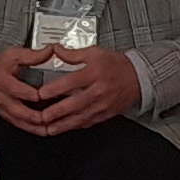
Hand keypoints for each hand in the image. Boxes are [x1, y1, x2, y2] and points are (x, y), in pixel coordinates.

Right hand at [0, 50, 69, 134]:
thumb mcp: (12, 56)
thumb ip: (32, 55)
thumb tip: (50, 51)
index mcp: (3, 82)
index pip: (20, 90)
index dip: (36, 94)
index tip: (51, 94)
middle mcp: (3, 99)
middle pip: (21, 112)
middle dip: (38, 116)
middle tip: (54, 116)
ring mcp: (5, 111)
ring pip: (21, 123)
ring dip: (37, 127)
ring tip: (52, 128)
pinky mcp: (8, 118)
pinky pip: (21, 126)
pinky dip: (33, 130)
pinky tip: (45, 131)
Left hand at [24, 46, 143, 135]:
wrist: (139, 78)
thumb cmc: (117, 65)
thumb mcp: (95, 53)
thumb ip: (73, 54)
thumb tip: (55, 50)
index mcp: (94, 73)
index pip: (71, 82)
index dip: (54, 89)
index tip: (41, 93)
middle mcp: (98, 91)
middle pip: (74, 104)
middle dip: (56, 112)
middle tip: (41, 116)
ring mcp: (102, 105)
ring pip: (80, 117)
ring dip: (63, 125)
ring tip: (49, 129)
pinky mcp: (106, 114)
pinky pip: (88, 122)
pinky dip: (75, 126)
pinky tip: (65, 128)